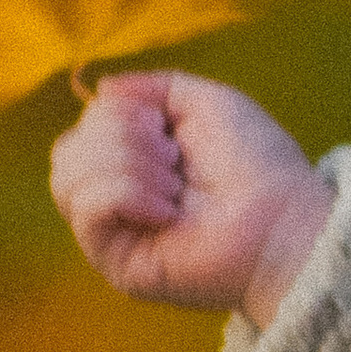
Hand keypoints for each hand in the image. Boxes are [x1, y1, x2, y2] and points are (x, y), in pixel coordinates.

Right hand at [50, 71, 334, 323]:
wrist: (283, 219)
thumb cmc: (257, 164)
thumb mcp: (205, 102)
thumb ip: (153, 87)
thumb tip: (99, 88)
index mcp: (133, 161)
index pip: (83, 128)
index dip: (119, 115)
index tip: (169, 131)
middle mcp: (116, 199)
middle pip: (66, 151)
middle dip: (121, 137)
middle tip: (175, 159)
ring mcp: (113, 235)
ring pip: (68, 177)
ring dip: (127, 165)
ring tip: (175, 187)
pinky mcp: (116, 264)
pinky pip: (87, 211)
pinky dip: (128, 194)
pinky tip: (167, 210)